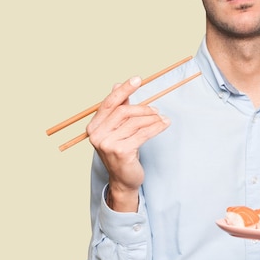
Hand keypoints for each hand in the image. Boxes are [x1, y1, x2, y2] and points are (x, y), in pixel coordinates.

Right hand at [86, 76, 169, 210]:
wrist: (123, 180)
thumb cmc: (122, 152)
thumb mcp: (118, 129)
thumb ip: (118, 108)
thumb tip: (117, 85)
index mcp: (94, 127)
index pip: (109, 103)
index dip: (123, 90)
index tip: (137, 79)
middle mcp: (97, 135)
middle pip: (123, 112)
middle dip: (143, 108)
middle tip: (157, 110)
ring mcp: (107, 144)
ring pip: (135, 123)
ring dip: (152, 118)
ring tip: (162, 118)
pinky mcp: (121, 152)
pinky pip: (143, 134)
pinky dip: (156, 127)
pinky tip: (164, 124)